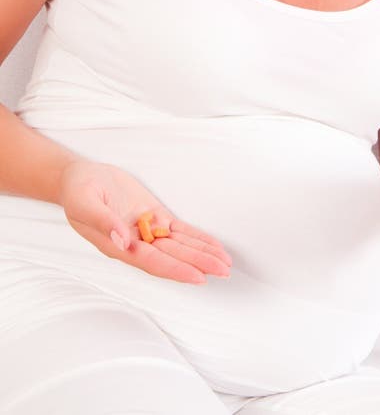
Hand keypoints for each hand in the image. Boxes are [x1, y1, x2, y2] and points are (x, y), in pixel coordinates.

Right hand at [59, 159, 232, 282]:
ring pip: (180, 245)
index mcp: (118, 246)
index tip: (198, 277)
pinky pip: (179, 230)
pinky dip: (196, 237)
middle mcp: (136, 243)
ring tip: (225, 263)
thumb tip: (123, 240)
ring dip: (202, 253)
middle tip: (224, 271)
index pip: (152, 262)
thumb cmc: (78, 192)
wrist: (80, 178)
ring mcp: (147, 230)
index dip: (176, 269)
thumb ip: (104, 222)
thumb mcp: (85, 203)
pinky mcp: (154, 216)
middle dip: (199, 264)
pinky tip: (212, 245)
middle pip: (173, 257)